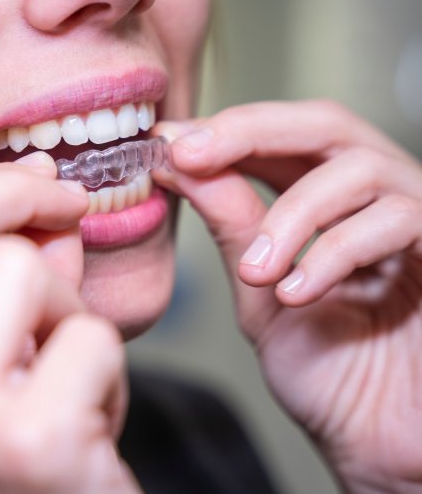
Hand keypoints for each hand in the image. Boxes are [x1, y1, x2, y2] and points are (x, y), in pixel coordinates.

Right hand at [0, 157, 139, 493]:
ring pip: (23, 271)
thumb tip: (44, 198)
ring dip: (69, 314)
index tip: (41, 188)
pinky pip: (90, 337)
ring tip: (69, 380)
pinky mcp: (27, 447)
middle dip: (20, 201)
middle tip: (70, 213)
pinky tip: (92, 431)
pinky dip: (108, 375)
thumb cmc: (19, 483)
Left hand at [155, 100, 421, 492]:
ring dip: (292, 215)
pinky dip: (335, 251)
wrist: (374, 438)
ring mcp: (418, 220)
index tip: (165, 142)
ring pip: (359, 168)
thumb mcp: (259, 287)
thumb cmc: (326, 369)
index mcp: (328, 200)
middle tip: (190, 154)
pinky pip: (400, 220)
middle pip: (325, 123)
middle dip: (250, 132)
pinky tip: (295, 293)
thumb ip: (229, 221)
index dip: (225, 130)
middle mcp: (376, 197)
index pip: (280, 135)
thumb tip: (176, 158)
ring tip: (256, 272)